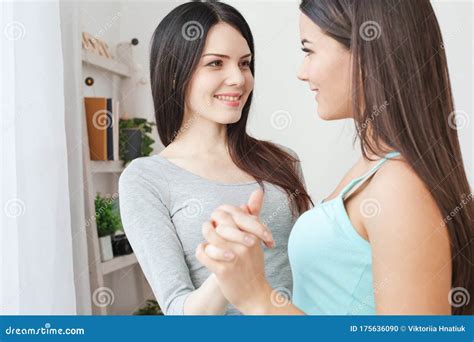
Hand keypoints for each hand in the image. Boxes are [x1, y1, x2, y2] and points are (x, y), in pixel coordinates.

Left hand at [195, 189, 273, 312]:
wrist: (255, 294)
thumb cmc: (252, 262)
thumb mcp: (256, 237)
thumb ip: (253, 214)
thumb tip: (257, 190)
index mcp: (253, 233)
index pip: (230, 212)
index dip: (220, 216)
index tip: (221, 224)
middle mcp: (246, 243)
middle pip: (219, 221)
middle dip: (211, 224)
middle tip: (212, 231)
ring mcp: (235, 256)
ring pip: (209, 235)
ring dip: (205, 238)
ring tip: (209, 243)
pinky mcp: (224, 270)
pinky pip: (203, 253)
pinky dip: (201, 253)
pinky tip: (206, 256)